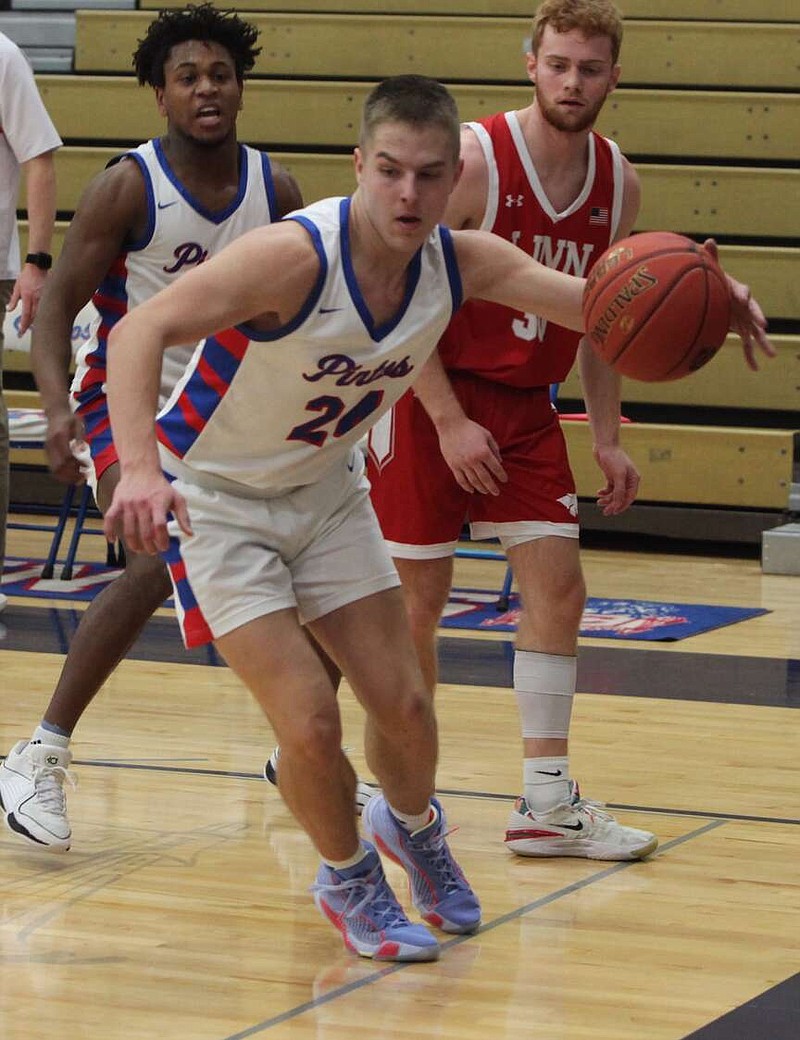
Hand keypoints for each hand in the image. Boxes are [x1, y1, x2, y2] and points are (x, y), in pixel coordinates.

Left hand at [8, 266, 46, 334]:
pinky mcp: (51, 296)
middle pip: (35, 317)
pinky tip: (43, 318)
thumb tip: (9, 309)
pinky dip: (45, 314)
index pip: (26, 314)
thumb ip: (14, 300)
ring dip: (38, 322)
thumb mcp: (17, 287)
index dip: (24, 325)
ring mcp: (45, 297)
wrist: (38, 267)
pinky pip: (48, 308)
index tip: (21, 332)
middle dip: (30, 326)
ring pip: (42, 314)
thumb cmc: (27, 276)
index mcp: (27, 296)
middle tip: (25, 332)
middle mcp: (37, 298)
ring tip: (34, 328)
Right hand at [45, 407, 85, 484]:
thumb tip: (81, 450)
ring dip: (67, 478)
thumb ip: (80, 436)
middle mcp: (51, 444)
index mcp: (59, 436)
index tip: (87, 466)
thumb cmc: (70, 419)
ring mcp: (47, 449)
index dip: (78, 464)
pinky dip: (61, 476)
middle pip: (59, 466)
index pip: (67, 456)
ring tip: (79, 480)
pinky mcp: (47, 453)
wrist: (56, 414)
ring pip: (54, 470)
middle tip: (84, 476)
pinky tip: (71, 477)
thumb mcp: (78, 423)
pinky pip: (52, 468)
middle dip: (72, 474)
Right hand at [103, 470, 192, 553]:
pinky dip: (109, 531)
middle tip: (153, 551)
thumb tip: (189, 534)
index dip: (161, 540)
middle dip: (149, 546)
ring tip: (139, 550)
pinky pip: (110, 519)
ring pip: (129, 530)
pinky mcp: (117, 502)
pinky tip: (112, 540)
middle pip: (145, 532)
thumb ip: (184, 517)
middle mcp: (143, 504)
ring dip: (134, 544)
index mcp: (158, 503)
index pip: (159, 526)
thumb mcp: (177, 499)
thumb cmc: (161, 487)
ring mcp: (128, 504)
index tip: (164, 548)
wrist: (141, 470)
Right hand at [438, 417, 507, 494]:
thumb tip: (500, 462)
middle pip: (485, 478)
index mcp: (484, 452)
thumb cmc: (471, 428)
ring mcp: (463, 464)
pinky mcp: (453, 465)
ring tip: (486, 492)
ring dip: (481, 488)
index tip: (504, 480)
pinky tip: (471, 490)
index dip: (501, 475)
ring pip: (473, 481)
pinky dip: (466, 486)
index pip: (496, 468)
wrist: (451, 425)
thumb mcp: (487, 435)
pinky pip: (461, 479)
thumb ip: (495, 449)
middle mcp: (474, 460)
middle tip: (496, 492)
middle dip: (492, 487)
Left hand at [593, 444, 639, 515]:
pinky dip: (604, 492)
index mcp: (634, 479)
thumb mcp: (618, 475)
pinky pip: (609, 488)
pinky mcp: (612, 475)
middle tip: (605, 512)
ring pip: (615, 494)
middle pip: (622, 497)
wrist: (604, 445)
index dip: (622, 506)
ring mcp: (620, 478)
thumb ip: (619, 490)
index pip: (630, 497)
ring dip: (607, 499)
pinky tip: (599, 493)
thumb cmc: (613, 457)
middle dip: (613, 504)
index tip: (613, 512)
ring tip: (599, 502)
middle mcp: (628, 480)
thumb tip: (619, 503)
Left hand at [702, 239, 775, 370]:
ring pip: (756, 334)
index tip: (744, 297)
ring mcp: (746, 320)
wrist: (719, 295)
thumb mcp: (713, 271)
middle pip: (756, 314)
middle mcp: (746, 307)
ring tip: (771, 355)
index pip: (744, 292)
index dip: (744, 295)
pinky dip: (750, 356)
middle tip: (764, 329)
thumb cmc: (716, 281)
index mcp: (739, 292)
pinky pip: (747, 345)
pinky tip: (754, 369)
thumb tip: (707, 240)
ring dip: (763, 345)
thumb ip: (711, 258)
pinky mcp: (742, 330)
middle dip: (760, 322)